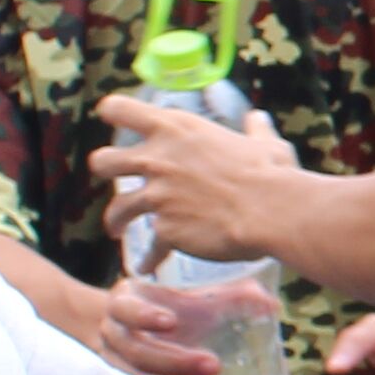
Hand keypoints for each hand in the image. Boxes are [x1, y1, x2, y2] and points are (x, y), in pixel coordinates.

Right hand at [38, 266, 229, 374]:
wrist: (135, 332)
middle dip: (176, 359)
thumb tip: (272, 304)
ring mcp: (111, 362)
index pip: (126, 308)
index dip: (146, 315)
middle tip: (213, 364)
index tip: (173, 322)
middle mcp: (111, 332)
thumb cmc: (171, 312)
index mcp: (124, 302)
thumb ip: (233, 298)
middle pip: (136, 349)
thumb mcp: (196, 301)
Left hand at [96, 92, 302, 264]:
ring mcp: (158, 196)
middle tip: (112, 177)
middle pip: (103, 161)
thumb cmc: (271, 173)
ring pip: (117, 208)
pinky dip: (148, 258)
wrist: (271, 211)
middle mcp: (158, 159)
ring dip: (115, 220)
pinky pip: (149, 247)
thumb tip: (256, 119)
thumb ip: (254, 131)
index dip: (113, 112)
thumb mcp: (263, 144)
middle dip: (104, 170)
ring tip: (116, 229)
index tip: (111, 116)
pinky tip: (147, 266)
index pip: (122, 109)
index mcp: (176, 129)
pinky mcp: (165, 229)